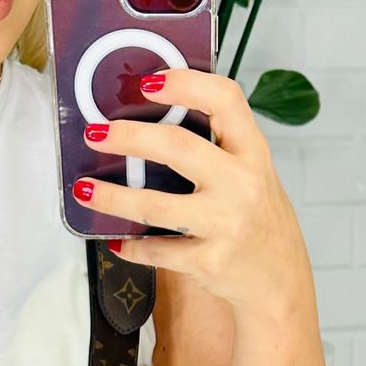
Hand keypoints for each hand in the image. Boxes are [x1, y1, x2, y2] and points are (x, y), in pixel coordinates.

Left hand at [72, 68, 309, 315]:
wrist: (280, 282)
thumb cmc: (260, 221)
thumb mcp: (253, 175)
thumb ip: (219, 149)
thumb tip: (153, 120)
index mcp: (253, 153)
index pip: (224, 100)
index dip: (184, 83)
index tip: (146, 83)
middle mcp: (242, 184)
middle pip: (176, 146)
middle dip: (127, 136)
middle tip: (95, 135)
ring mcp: (226, 225)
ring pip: (154, 205)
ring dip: (111, 197)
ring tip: (84, 189)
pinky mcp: (208, 261)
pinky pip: (156, 250)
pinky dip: (131, 246)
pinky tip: (118, 241)